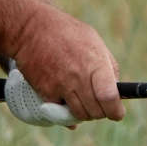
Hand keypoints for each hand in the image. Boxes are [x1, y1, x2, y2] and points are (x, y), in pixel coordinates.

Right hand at [2, 3, 123, 120]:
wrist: (30, 29)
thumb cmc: (66, 32)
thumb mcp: (94, 41)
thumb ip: (108, 66)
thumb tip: (116, 90)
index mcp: (95, 63)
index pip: (109, 98)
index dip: (116, 111)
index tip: (116, 112)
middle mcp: (78, 77)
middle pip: (95, 112)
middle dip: (100, 113)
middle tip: (97, 105)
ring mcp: (60, 86)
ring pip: (78, 116)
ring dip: (82, 113)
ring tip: (81, 100)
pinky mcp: (45, 92)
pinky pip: (60, 111)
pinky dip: (64, 109)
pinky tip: (64, 96)